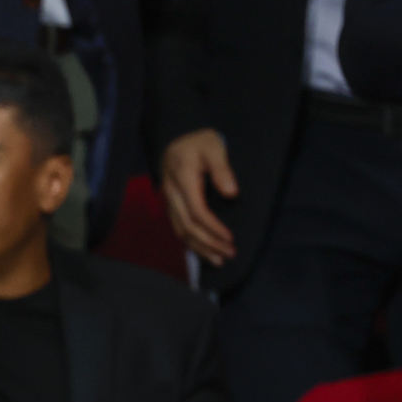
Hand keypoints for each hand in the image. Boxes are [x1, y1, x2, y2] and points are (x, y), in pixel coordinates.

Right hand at [159, 128, 238, 265]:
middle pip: (187, 226)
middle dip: (209, 243)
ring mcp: (169, 201)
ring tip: (219, 260)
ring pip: (180, 231)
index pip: (196, 211)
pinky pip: (178, 228)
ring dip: (200, 248)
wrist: (178, 142)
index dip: (213, 227)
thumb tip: (232, 193)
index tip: (230, 238)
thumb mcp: (214, 146)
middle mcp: (172, 194)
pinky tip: (203, 251)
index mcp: (182, 179)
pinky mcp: (171, 206)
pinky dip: (191, 243)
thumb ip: (222, 168)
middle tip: (229, 254)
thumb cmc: (200, 142)